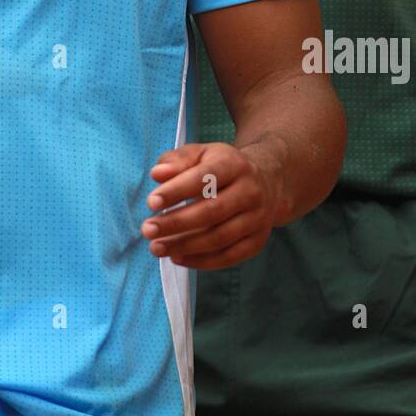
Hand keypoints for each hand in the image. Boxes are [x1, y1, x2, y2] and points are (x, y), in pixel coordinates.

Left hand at [140, 141, 282, 269]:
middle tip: (148, 230)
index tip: (151, 202)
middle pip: (211, 212)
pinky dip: (201, 261)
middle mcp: (250, 192)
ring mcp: (257, 219)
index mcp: (234, 165)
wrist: (267, 182)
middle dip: (176, 223)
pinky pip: (229, 257)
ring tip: (157, 247)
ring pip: (219, 238)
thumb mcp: (201, 154)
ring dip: (185, 246)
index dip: (177, 191)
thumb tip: (157, 174)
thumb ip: (177, 160)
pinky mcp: (257, 241)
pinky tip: (177, 258)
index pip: (204, 178)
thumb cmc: (222, 167)